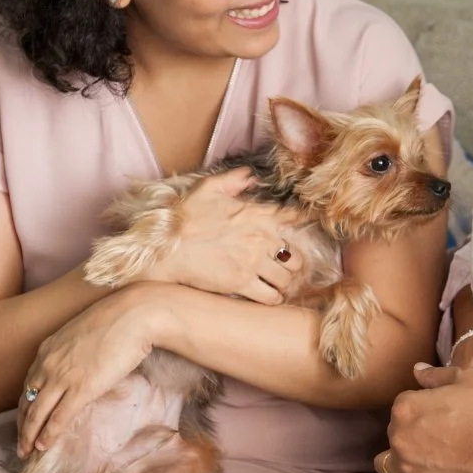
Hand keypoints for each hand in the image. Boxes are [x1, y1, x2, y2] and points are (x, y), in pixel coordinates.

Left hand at [17, 285, 162, 455]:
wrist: (134, 315)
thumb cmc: (118, 319)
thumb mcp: (83, 333)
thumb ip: (75, 351)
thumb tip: (82, 365)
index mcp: (47, 349)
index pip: (28, 384)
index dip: (25, 405)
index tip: (25, 419)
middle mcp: (48, 364)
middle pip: (27, 401)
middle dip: (22, 426)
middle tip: (20, 443)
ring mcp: (62, 377)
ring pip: (37, 414)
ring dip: (30, 436)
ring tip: (26, 452)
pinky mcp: (81, 389)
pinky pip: (58, 418)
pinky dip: (48, 435)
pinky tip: (44, 447)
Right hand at [147, 167, 303, 304]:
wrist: (165, 248)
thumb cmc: (185, 218)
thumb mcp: (208, 188)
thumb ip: (234, 180)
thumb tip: (251, 175)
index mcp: (257, 215)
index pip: (294, 217)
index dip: (305, 222)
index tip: (307, 228)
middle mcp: (260, 239)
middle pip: (296, 256)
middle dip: (292, 263)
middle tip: (282, 267)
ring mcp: (252, 263)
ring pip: (286, 279)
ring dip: (283, 283)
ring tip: (275, 284)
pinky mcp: (241, 284)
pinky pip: (271, 297)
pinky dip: (272, 298)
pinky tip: (266, 295)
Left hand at [379, 362, 472, 472]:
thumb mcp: (470, 379)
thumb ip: (437, 374)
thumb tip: (417, 370)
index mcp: (406, 406)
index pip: (404, 403)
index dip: (424, 406)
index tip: (443, 412)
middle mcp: (398, 436)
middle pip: (396, 431)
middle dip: (413, 431)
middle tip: (441, 434)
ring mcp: (405, 466)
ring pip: (386, 462)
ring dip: (400, 458)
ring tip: (423, 458)